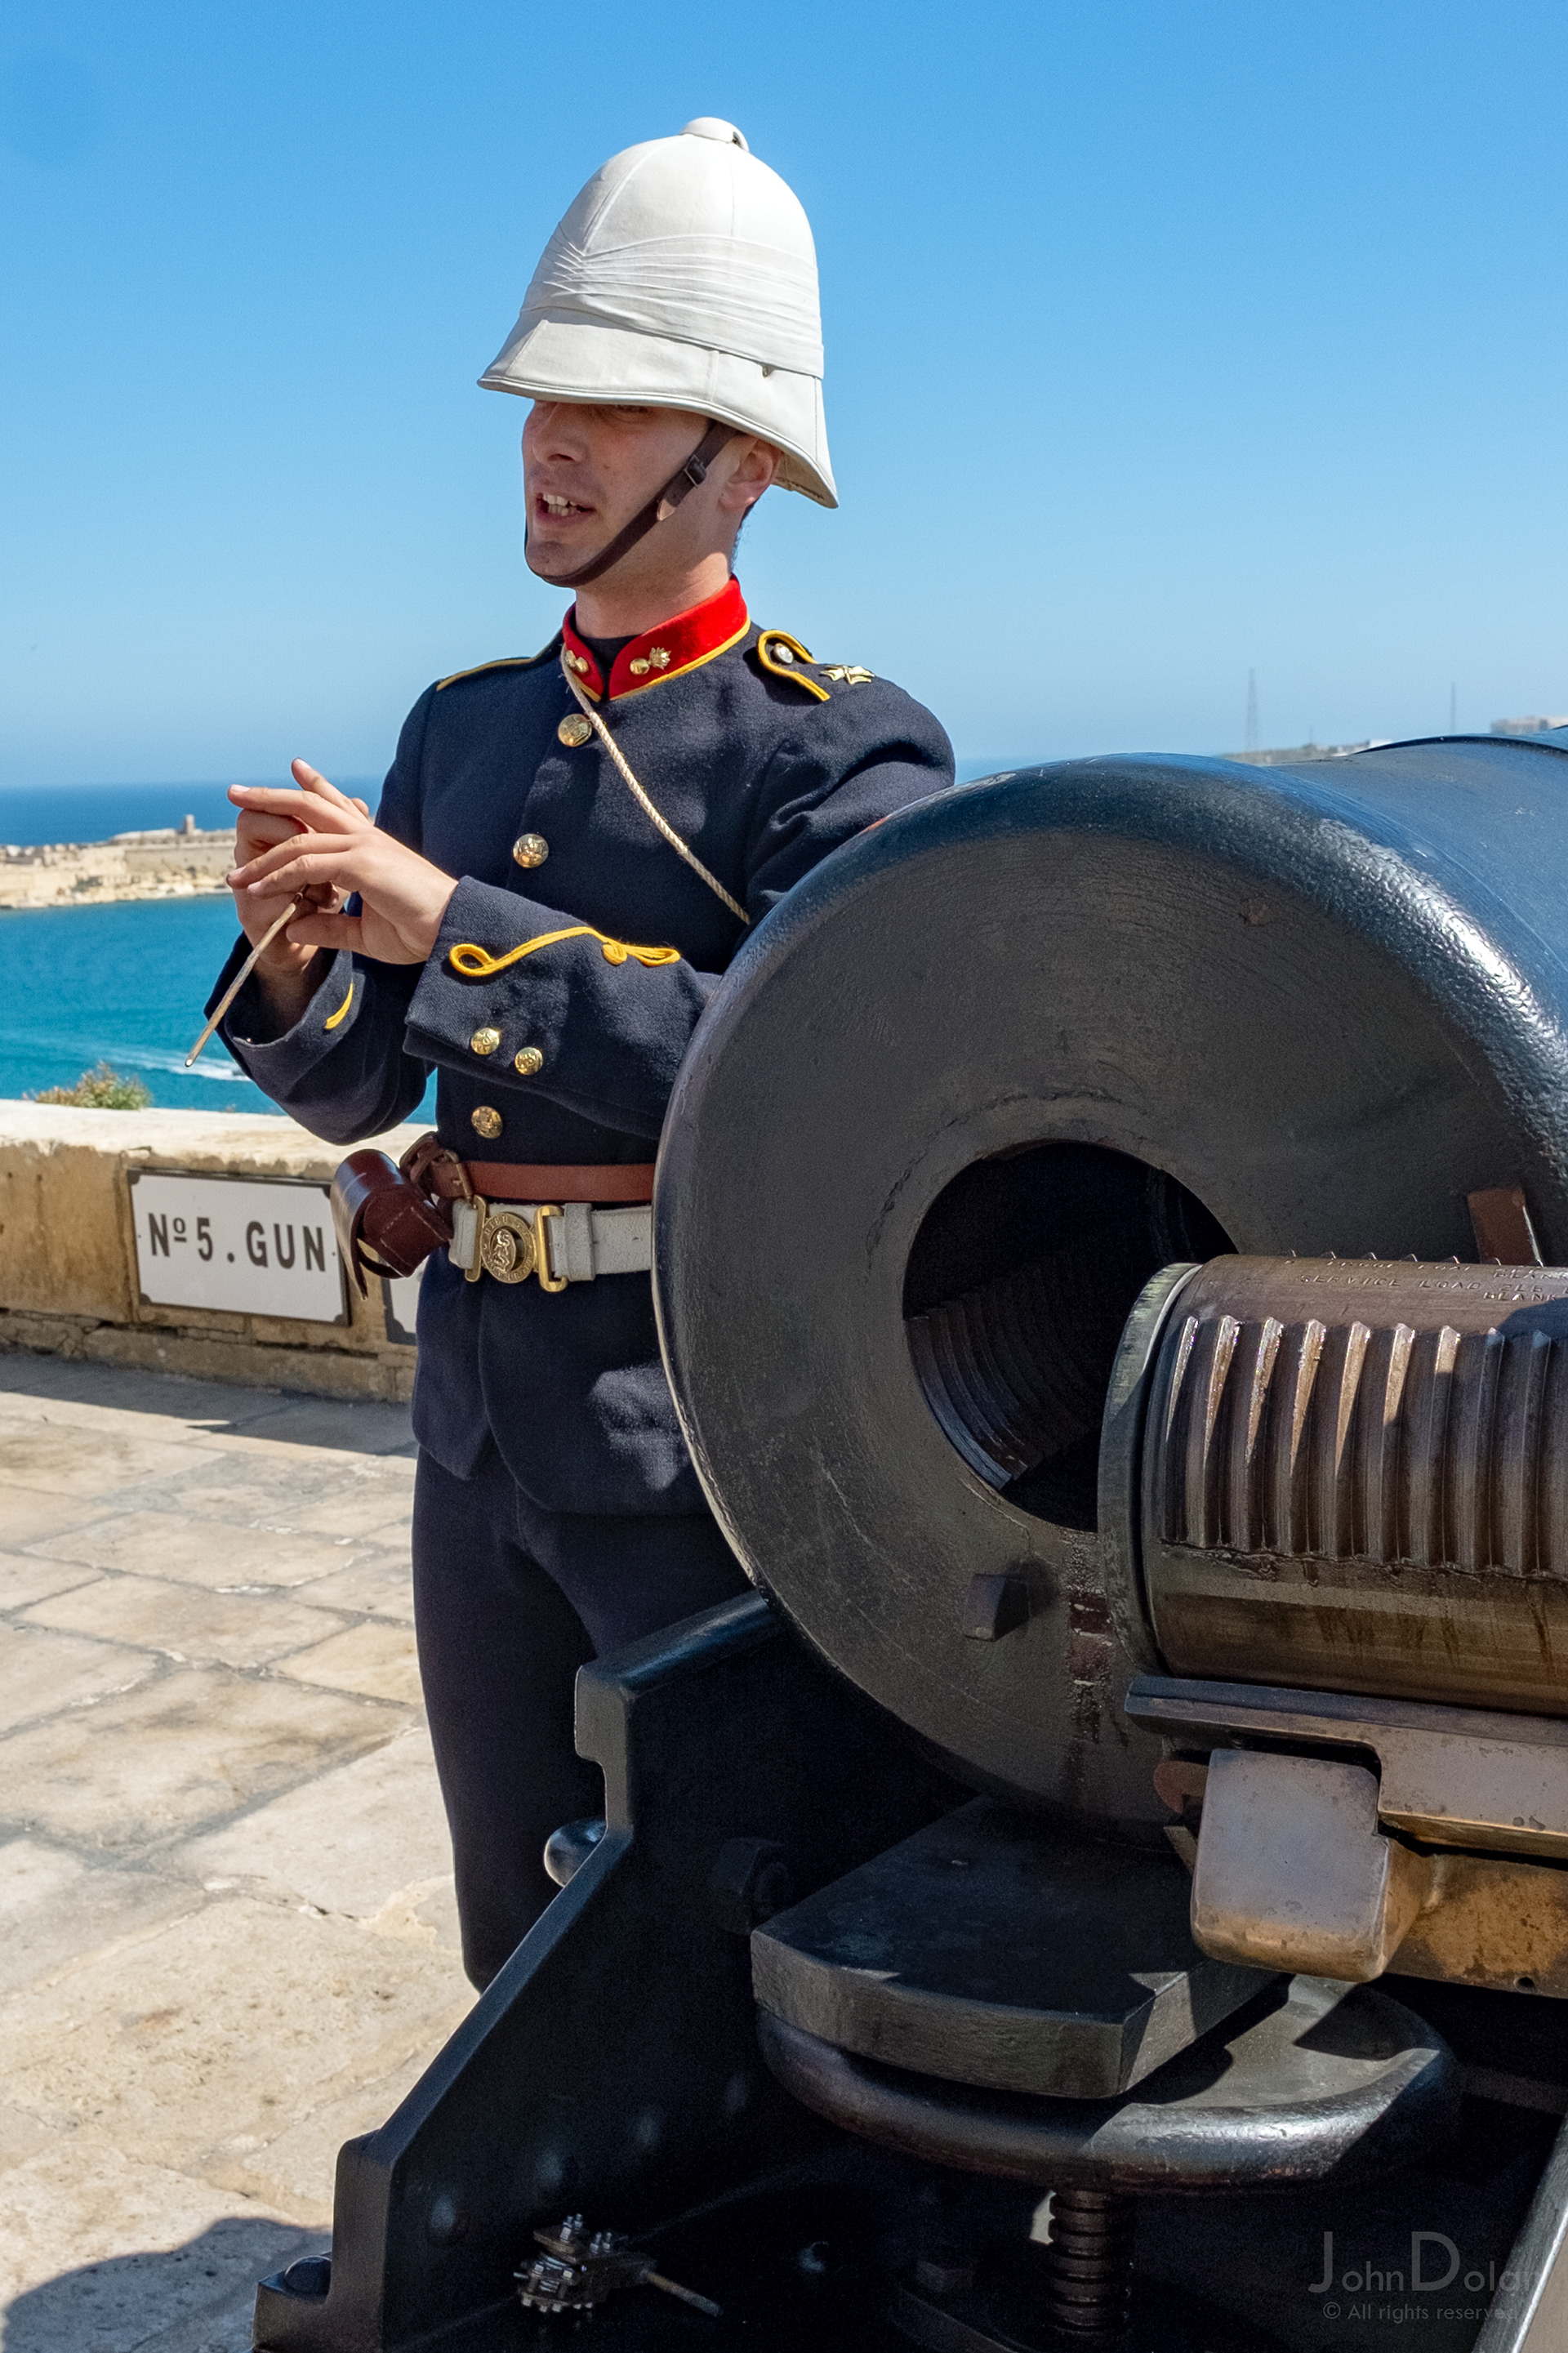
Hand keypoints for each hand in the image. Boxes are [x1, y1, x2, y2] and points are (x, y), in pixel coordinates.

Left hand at [228, 761, 458, 965]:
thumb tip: (297, 926)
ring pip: (301, 836)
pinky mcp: (362, 864)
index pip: (338, 805)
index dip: (315, 784)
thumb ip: (332, 926)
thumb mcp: (366, 932)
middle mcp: (367, 837)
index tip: (295, 766)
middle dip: (271, 796)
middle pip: (310, 805)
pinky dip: (279, 877)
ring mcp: (364, 846)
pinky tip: (257, 889)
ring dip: (262, 853)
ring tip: (232, 868)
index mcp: (373, 845)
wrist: (455, 931)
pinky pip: (307, 864)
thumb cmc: (423, 930)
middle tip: (236, 791)